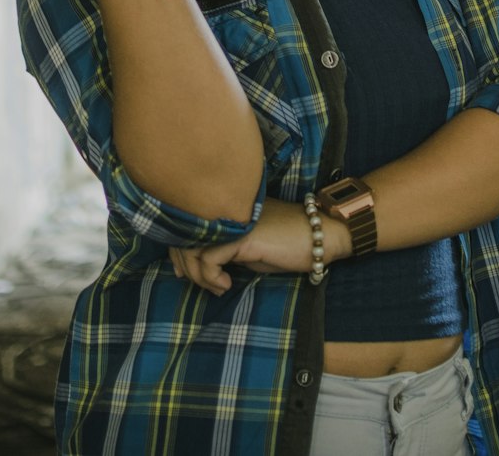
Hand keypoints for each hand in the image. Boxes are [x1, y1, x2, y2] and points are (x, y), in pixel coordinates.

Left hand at [168, 198, 350, 294]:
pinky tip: (226, 286)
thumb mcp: (250, 249)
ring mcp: (234, 222)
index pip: (189, 225)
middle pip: (184, 234)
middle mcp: (227, 212)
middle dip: (183, 264)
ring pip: (193, 247)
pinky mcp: (243, 236)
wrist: (320, 237)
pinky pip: (210, 258)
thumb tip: (201, 264)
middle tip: (195, 283)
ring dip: (198, 275)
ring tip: (217, 287)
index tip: (181, 272)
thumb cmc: (288, 244)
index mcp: (228, 211)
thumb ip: (227, 249)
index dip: (178, 250)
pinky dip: (211, 277)